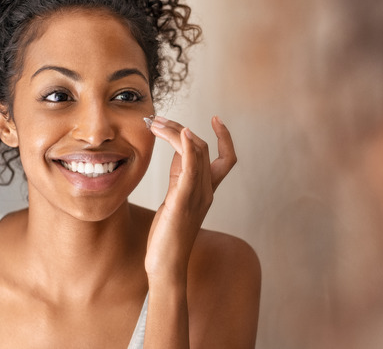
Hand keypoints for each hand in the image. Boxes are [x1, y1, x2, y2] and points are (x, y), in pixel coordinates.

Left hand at [144, 115, 236, 284]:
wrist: (166, 265)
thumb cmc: (168, 235)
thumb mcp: (175, 198)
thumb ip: (179, 175)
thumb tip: (177, 150)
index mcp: (207, 191)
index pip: (226, 158)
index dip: (225, 137)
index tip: (216, 118)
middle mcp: (206, 191)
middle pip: (203, 148)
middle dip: (181, 128)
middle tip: (158, 120)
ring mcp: (197, 196)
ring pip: (196, 152)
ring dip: (177, 131)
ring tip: (156, 123)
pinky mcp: (183, 201)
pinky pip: (191, 168)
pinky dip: (187, 147)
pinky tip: (181, 133)